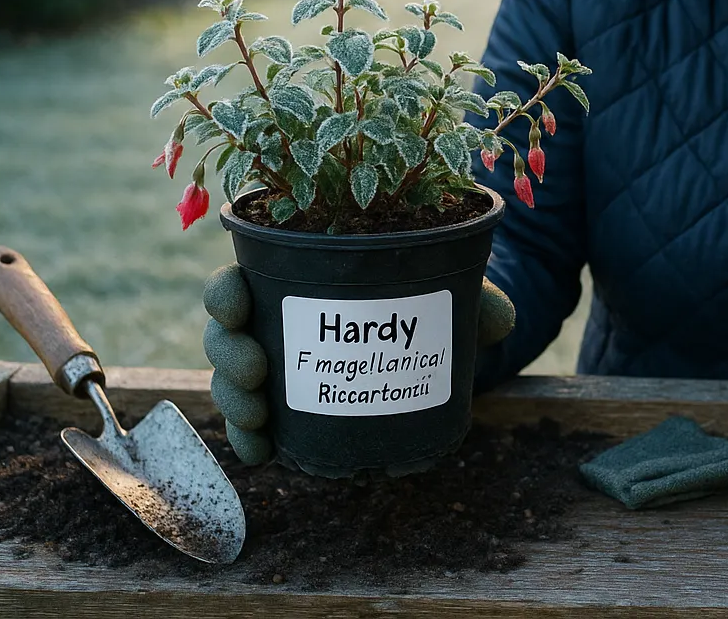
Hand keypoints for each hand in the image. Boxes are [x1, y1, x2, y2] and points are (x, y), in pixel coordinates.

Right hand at [202, 263, 517, 464]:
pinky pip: (255, 427)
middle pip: (227, 331)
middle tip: (256, 366)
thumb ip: (478, 300)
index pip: (243, 273)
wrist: (441, 344)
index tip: (238, 295)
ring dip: (234, 399)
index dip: (228, 287)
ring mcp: (282, 368)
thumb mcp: (456, 293)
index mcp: (302, 274)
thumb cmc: (435, 303)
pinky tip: (260, 453)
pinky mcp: (293, 411)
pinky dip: (250, 441)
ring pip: (233, 380)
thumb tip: (500, 318)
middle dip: (228, 349)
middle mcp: (280, 320)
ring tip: (259, 413)